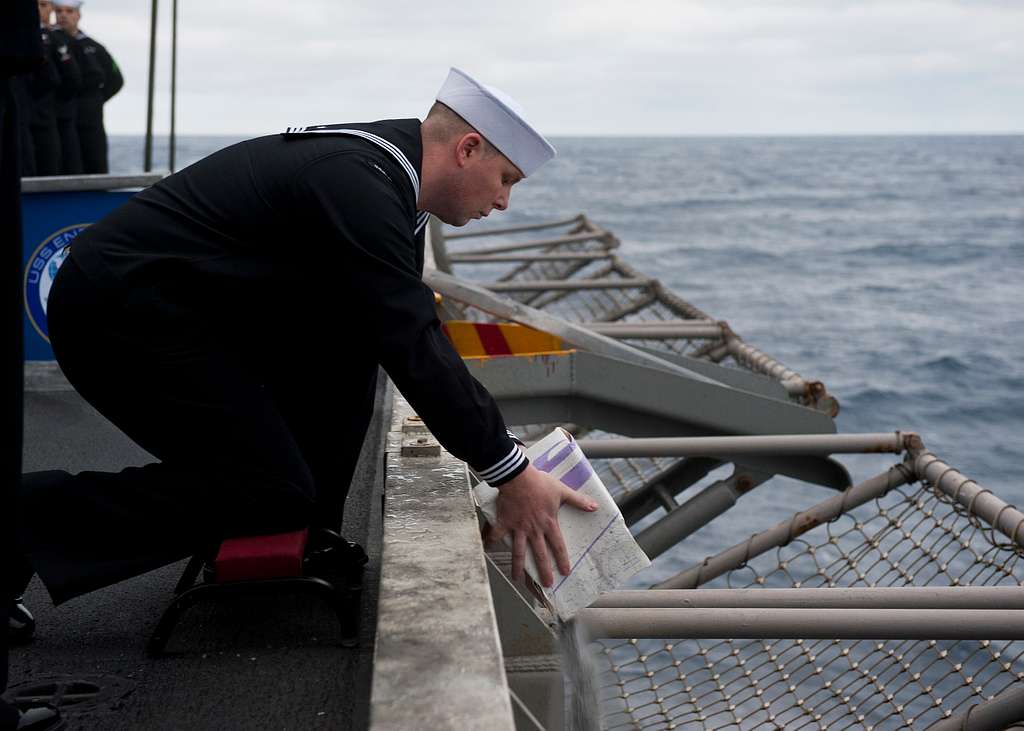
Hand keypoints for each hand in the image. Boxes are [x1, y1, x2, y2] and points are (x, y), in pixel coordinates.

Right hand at [483, 463, 597, 586]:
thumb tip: (595, 506)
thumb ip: (578, 500)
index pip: (558, 545)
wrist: (518, 476)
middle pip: (539, 554)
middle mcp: (533, 529)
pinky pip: (496, 535)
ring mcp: (518, 528)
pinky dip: (490, 542)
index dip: (562, 559)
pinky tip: (486, 550)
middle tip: (547, 584)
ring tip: (517, 579)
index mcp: (548, 523)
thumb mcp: (562, 491)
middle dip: (543, 571)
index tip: (565, 572)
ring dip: (518, 567)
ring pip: (518, 551)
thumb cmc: (540, 483)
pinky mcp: (505, 522)